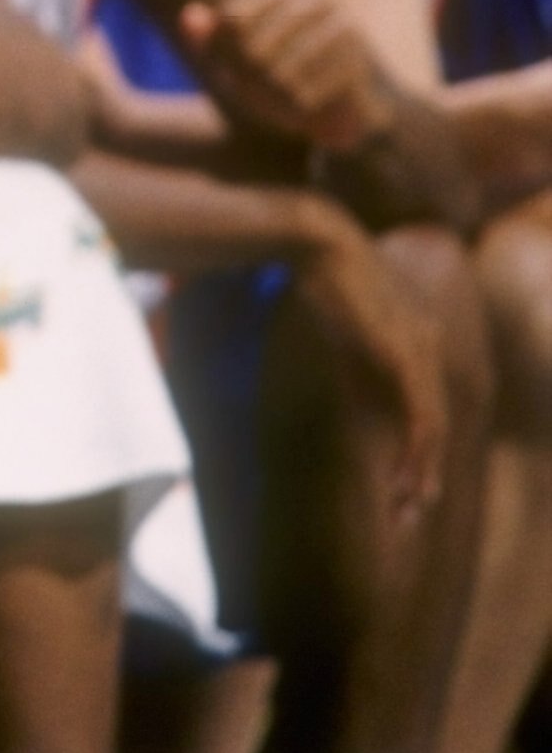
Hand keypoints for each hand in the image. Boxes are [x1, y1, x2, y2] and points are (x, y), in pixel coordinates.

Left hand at [181, 0, 399, 157]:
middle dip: (248, 83)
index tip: (235, 72)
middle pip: (252, 51)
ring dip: (271, 102)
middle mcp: (317, 0)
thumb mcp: (243, 58)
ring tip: (279, 109)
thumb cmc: (287, 76)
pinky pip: (305, 96)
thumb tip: (188, 15)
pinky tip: (304, 116)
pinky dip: (297, 113)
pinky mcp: (358, 64)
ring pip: (278, 76)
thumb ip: (212, 38)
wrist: (353, 108)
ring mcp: (343, 29)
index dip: (226, 57)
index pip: (231, 22)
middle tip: (254, 98)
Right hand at [286, 199, 446, 520]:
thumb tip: (349, 388)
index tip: (402, 486)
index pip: (426, 405)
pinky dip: (415, 450)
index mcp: (418, 337)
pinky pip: (420, 414)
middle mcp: (429, 345)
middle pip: (435, 422)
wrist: (318, 240)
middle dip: (424, 473)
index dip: (417, 449)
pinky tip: (404, 476)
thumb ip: (356, 358)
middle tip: (411, 512)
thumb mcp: (345, 325)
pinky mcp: (404, 354)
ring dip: (421, 472)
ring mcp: (420, 349)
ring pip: (432, 427)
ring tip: (407, 507)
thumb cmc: (321, 275)